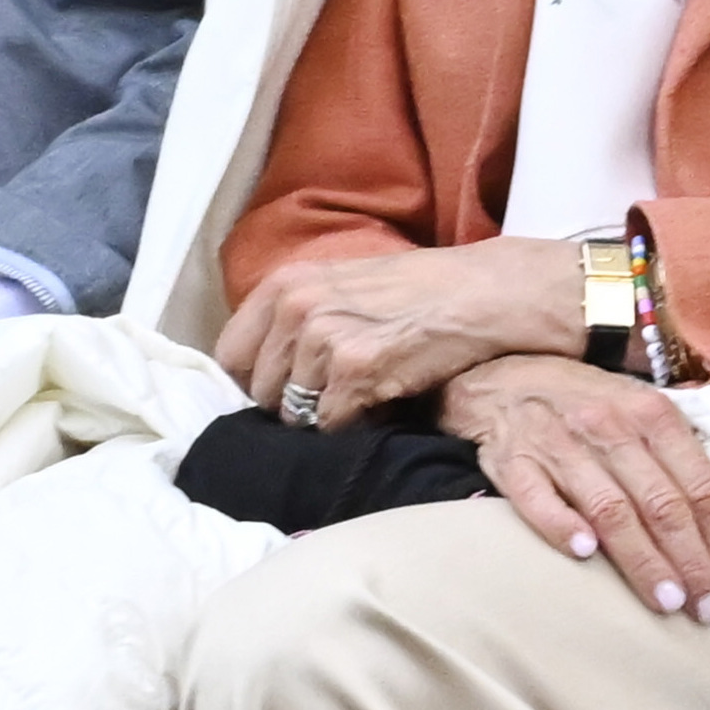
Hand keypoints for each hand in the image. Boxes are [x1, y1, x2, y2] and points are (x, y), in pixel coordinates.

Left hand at [216, 237, 583, 423]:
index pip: (231, 357)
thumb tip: (260, 373)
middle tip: (336, 395)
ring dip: (329, 416)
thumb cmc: (416, 291)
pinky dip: (357, 423)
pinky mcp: (356, 371)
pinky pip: (332, 425)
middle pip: (262, 393)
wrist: (478, 293)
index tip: (281, 392)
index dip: (254, 382)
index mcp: (284, 285)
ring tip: (365, 393)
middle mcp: (296, 308)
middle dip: (294, 404)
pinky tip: (384, 399)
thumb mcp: (341, 284)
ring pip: (296, 415)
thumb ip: (295, 318)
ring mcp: (324, 339)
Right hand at [437, 354, 709, 617]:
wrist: (505, 374)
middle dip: (689, 561)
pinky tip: (583, 555)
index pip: (700, 485)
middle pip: (661, 503)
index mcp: (653, 416)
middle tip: (706, 608)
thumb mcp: (650, 421)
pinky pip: (536, 497)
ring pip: (610, 508)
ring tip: (666, 602)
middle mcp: (610, 426)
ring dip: (641, 559)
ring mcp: (558, 443)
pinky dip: (560, 524)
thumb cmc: (591, 406)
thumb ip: (698, 467)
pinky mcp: (512, 460)